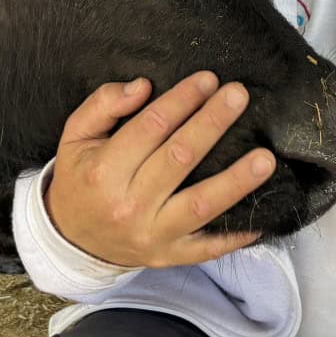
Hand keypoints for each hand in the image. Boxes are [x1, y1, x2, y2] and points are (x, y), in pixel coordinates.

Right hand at [45, 71, 275, 267]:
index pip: (151, 128)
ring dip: (236, 181)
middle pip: (180, 158)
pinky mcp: (169, 256)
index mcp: (104, 171)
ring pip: (201, 205)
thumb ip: (103, 104)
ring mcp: (151, 234)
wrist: (70, 240)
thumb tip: (143, 86)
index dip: (182, 100)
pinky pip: (208, 248)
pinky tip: (261, 217)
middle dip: (212, 123)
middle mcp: (129, 204)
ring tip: (265, 158)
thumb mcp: (74, 136)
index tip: (208, 80)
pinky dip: (235, 235)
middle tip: (239, 95)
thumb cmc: (80, 180)